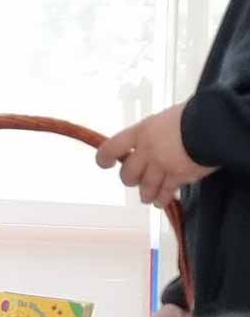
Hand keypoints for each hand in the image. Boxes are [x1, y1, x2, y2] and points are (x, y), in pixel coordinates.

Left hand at [95, 102, 216, 207]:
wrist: (213, 125)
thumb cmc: (191, 114)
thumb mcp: (165, 117)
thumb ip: (154, 131)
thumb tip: (153, 137)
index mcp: (141, 132)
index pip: (111, 147)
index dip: (104, 158)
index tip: (105, 163)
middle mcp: (146, 151)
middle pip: (128, 174)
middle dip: (130, 179)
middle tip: (135, 180)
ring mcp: (162, 166)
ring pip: (145, 187)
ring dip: (145, 193)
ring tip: (147, 197)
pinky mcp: (179, 177)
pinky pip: (165, 193)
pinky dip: (162, 199)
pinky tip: (160, 202)